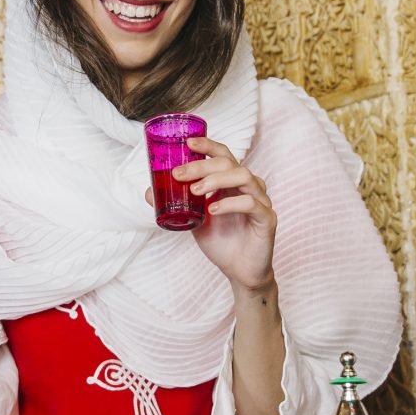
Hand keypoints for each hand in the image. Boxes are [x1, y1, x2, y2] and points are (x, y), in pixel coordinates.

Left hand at [171, 136, 276, 295]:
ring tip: (195, 191)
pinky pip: (251, 203)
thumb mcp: (194, 219)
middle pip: (229, 163)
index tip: (188, 143)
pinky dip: (230, 203)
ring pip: (243, 176)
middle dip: (202, 165)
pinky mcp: (267, 219)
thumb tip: (148, 192)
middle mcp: (249, 187)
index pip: (223, 155)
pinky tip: (213, 210)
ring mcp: (261, 201)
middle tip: (179, 174)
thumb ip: (178, 204)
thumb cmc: (222, 241)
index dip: (208, 146)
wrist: (239, 271)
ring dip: (215, 179)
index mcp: (233, 183)